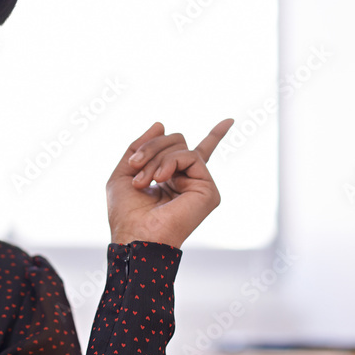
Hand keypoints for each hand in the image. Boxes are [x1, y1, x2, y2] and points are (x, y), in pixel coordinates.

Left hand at [106, 119, 233, 248]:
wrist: (134, 234)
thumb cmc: (126, 213)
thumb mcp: (123, 172)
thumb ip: (139, 147)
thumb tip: (161, 124)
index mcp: (171, 179)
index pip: (191, 154)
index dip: (214, 136)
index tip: (230, 120)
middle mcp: (188, 181)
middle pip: (176, 141)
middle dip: (150, 148)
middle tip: (134, 166)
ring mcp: (199, 185)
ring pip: (181, 145)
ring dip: (156, 157)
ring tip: (143, 180)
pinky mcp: (208, 190)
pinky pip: (191, 156)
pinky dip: (171, 161)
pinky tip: (161, 179)